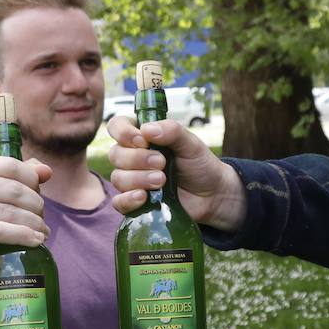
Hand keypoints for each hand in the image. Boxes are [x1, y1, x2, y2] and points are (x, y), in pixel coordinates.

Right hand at [0, 157, 52, 278]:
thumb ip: (24, 176)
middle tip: (42, 221)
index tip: (39, 196)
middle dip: (36, 206)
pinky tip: (36, 241)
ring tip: (42, 233)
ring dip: (34, 224)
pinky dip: (22, 236)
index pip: (12, 166)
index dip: (33, 181)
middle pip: (14, 190)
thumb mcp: (1, 193)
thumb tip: (46, 171)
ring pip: (10, 212)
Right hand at [105, 116, 246, 232]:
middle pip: (115, 154)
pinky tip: (143, 197)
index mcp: (142, 137)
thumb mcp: (191, 144)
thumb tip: (147, 130)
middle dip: (137, 159)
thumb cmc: (200, 165)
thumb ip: (172, 131)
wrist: (212, 195)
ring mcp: (132, 181)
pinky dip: (128, 199)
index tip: (143, 141)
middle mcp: (132, 157)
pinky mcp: (134, 202)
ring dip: (138, 179)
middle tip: (162, 163)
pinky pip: (119, 202)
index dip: (123, 133)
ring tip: (162, 181)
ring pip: (118, 178)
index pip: (117, 126)